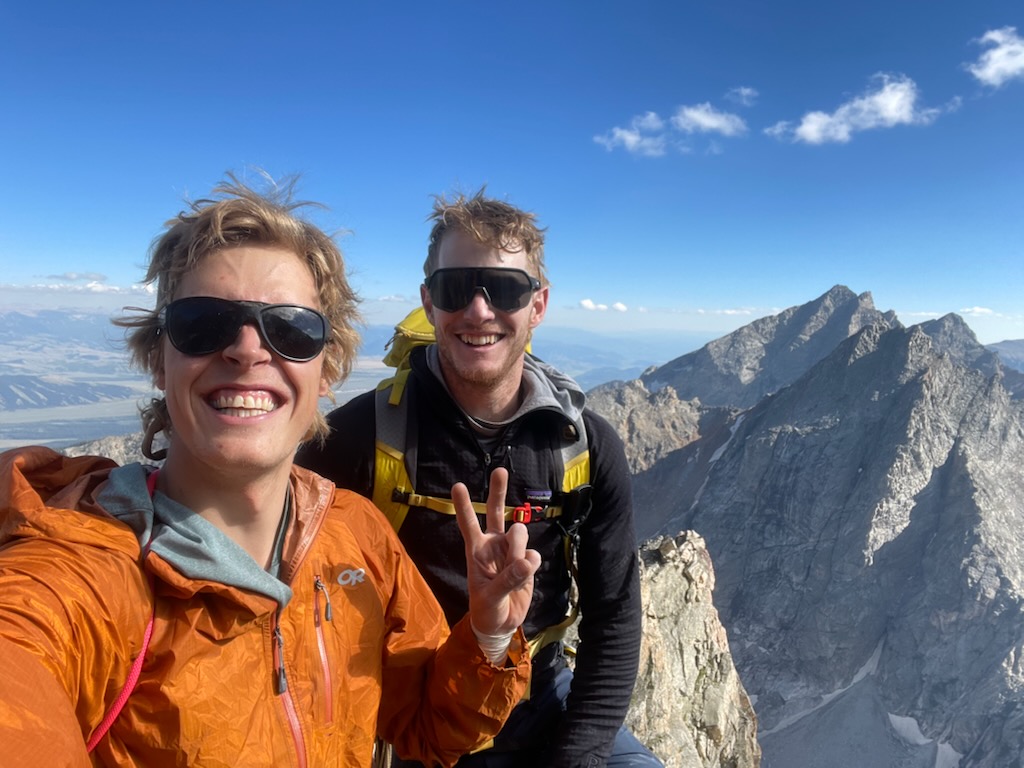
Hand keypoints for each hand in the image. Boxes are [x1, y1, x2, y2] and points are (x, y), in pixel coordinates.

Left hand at [455, 467, 541, 637]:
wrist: (502, 624)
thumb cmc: (486, 609)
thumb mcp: (490, 598)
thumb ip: (508, 580)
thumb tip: (527, 560)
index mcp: (476, 551)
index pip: (468, 524)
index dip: (463, 505)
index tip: (457, 486)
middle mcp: (493, 545)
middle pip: (496, 512)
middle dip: (498, 491)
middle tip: (499, 470)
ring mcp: (511, 550)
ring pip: (519, 533)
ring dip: (518, 548)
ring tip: (515, 571)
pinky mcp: (528, 559)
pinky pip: (533, 554)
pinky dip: (531, 566)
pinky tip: (524, 578)